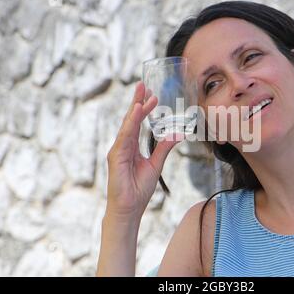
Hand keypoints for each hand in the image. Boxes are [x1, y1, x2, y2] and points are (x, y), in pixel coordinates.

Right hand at [105, 81, 183, 219]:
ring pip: (127, 125)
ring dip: (135, 109)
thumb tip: (177, 134)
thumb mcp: (156, 164)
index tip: (152, 95)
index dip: (144, 108)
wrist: (129, 208)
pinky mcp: (115, 157)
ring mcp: (118, 150)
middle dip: (136, 101)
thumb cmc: (139, 189)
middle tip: (142, 84)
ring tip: (143, 95)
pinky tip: (136, 113)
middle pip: (130, 119)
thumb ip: (164, 148)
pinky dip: (130, 124)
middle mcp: (123, 145)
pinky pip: (124, 137)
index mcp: (131, 147)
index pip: (137, 123)